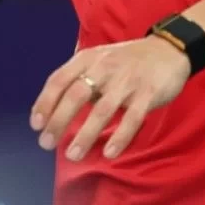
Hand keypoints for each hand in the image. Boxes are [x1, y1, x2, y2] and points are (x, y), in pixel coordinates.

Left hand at [29, 36, 190, 161]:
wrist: (168, 50)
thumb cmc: (125, 61)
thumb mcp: (97, 60)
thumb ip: (78, 80)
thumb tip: (55, 109)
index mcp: (86, 59)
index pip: (58, 79)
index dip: (45, 102)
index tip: (36, 124)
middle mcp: (103, 68)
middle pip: (75, 95)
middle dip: (58, 121)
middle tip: (46, 143)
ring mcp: (126, 81)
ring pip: (102, 110)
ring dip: (85, 134)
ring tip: (72, 155)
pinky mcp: (148, 94)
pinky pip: (132, 118)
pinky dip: (120, 137)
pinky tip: (108, 153)